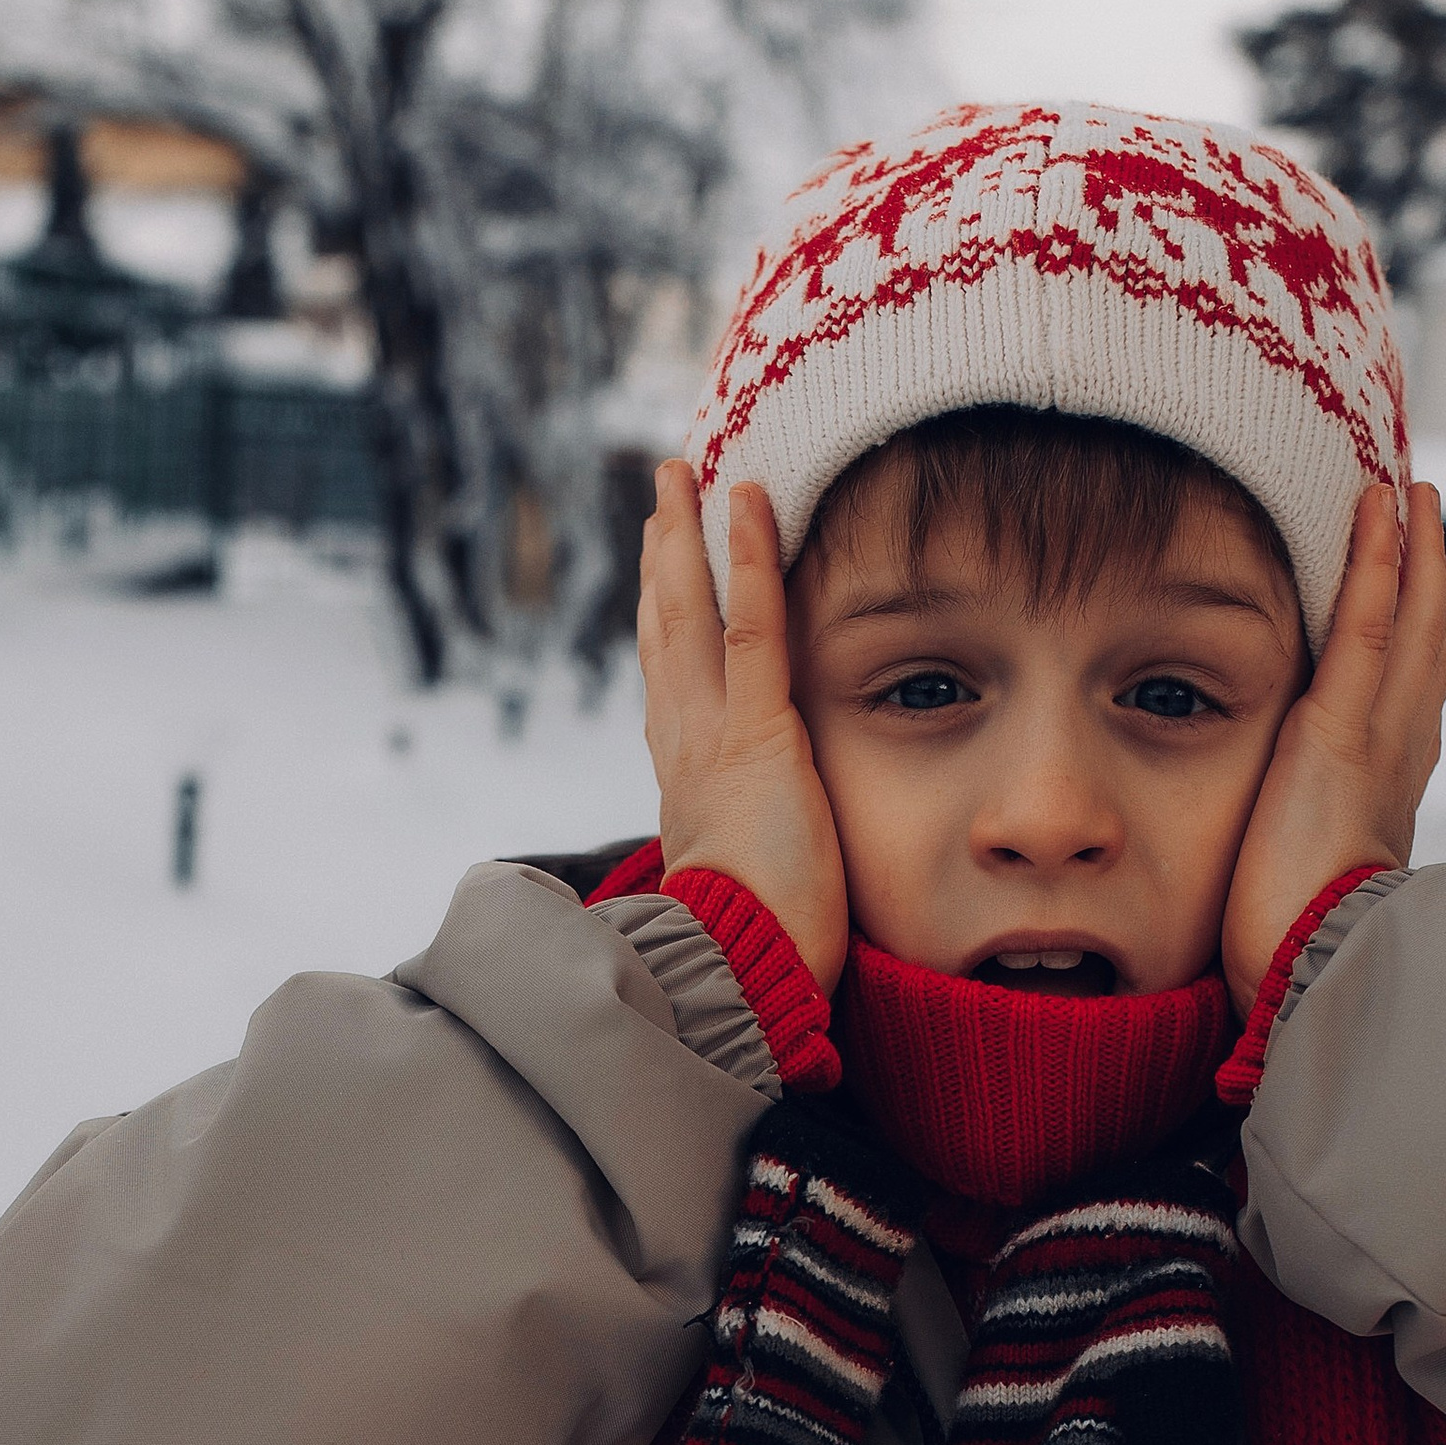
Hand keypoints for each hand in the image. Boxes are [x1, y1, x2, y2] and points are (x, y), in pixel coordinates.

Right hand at [637, 462, 848, 993]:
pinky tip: (745, 497)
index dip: (664, 617)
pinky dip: (746, 558)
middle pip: (664, 630)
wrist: (744, 974)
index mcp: (686, 779)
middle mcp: (684, 745)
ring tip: (687, 470)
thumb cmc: (758, 947)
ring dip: (687, 534)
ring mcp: (713, 734)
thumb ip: (758, 842)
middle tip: (664, 491)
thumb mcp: (751, 878)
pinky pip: (751, 627)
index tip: (666, 568)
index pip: (669, 681)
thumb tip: (782, 843)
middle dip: (662, 556)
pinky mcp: (758, 734)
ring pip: (689, 613)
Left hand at [1219, 482, 1445, 1019]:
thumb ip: (1302, 845)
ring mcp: (1380, 740)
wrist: (1309, 975)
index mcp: (1387, 791)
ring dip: (1411, 550)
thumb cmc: (1294, 948)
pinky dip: (1377, 565)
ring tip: (1408, 490)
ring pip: (1410, 623)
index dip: (1416, 633)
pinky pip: (1366, 630)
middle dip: (1428, 576)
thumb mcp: (1303, 880)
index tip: (1413, 587)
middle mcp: (1401, 757)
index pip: (1409, 693)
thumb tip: (1281, 848)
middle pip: (1426, 644)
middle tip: (1425, 508)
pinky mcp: (1343, 735)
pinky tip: (1380, 509)